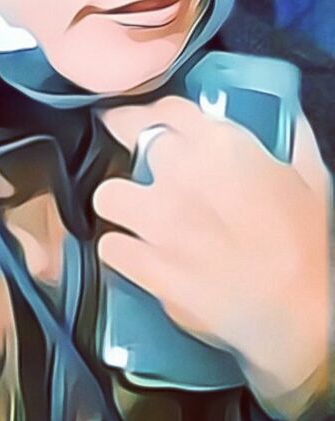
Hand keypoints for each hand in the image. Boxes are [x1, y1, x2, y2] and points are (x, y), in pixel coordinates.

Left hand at [92, 96, 331, 418]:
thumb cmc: (314, 247)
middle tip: (141, 161)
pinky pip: (110, 247)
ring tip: (137, 212)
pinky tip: (137, 253)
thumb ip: (286, 140)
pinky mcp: (151, 267)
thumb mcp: (309, 175)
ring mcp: (161, 221)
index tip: (144, 119)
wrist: (312, 316)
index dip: (152, 112)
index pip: (165, 107)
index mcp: (221, 145)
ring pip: (108, 194)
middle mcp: (182, 174)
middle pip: (127, 135)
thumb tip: (282, 121)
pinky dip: (121, 251)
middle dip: (132, 145)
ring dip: (121, 202)